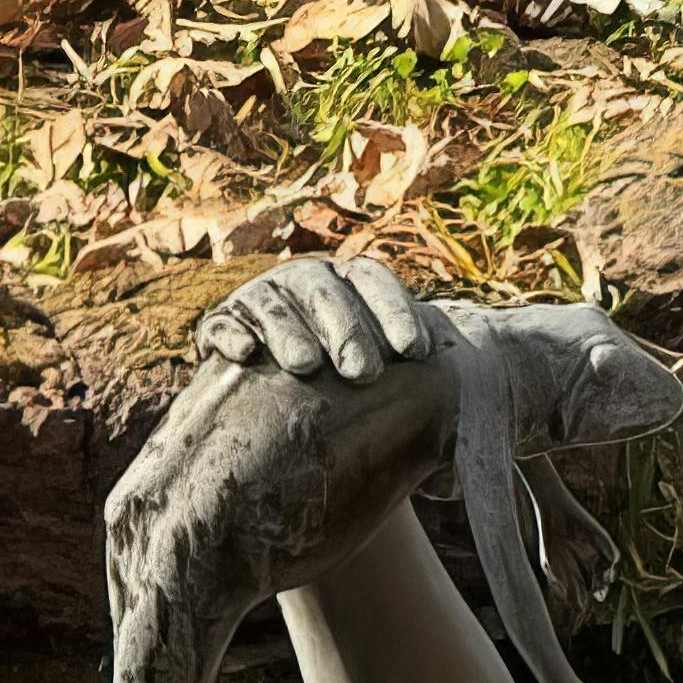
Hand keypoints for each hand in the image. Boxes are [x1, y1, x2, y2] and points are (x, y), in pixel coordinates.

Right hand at [197, 250, 444, 385]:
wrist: (281, 400)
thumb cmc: (348, 386)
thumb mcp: (384, 371)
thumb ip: (414, 362)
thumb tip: (459, 368)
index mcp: (349, 284)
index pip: (374, 282)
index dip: (396, 312)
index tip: (417, 353)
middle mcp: (305, 283)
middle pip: (325, 292)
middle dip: (347, 330)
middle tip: (364, 374)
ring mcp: (261, 300)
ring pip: (274, 304)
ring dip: (290, 332)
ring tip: (307, 367)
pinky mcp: (223, 324)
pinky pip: (222, 323)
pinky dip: (232, 334)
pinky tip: (246, 355)